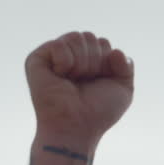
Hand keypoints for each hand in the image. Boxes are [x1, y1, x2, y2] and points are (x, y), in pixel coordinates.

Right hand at [25, 31, 134, 149]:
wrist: (77, 127)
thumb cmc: (97, 113)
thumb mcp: (123, 90)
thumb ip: (126, 66)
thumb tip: (115, 51)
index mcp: (88, 62)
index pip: (102, 42)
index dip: (106, 62)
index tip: (98, 82)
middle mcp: (70, 57)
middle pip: (90, 37)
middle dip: (95, 61)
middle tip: (84, 82)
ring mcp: (52, 57)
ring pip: (76, 37)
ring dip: (81, 63)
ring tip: (72, 81)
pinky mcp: (36, 60)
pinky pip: (58, 44)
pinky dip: (65, 62)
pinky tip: (60, 76)